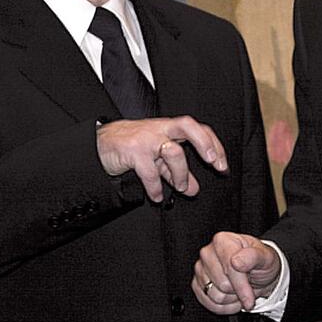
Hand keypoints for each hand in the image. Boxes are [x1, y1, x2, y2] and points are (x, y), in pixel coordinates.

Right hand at [96, 115, 226, 201]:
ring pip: (173, 150)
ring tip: (181, 188)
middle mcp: (160, 129)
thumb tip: (194, 189)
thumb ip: (175, 172)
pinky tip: (157, 196)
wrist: (100, 146)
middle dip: (204, 143)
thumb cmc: (131, 148)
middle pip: (188, 126)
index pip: (198, 129)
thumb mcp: (157, 160)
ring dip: (181, 173)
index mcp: (170, 128)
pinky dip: (155, 187)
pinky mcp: (132, 151)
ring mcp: (146, 138)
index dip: (213, 145)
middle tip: (213, 162)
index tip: (222, 165)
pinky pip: (149, 170)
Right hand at [192, 232, 281, 313]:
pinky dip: (225, 307)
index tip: (251, 296)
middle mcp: (208, 253)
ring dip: (232, 299)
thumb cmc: (260, 263)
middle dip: (238, 291)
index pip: (230, 268)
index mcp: (223, 241)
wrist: (258, 274)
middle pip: (222, 285)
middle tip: (247, 285)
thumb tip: (236, 261)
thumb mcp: (265, 257)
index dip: (242, 286)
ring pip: (215, 297)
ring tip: (239, 290)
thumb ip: (253, 257)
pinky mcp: (197, 285)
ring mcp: (201, 269)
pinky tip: (232, 296)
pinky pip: (210, 305)